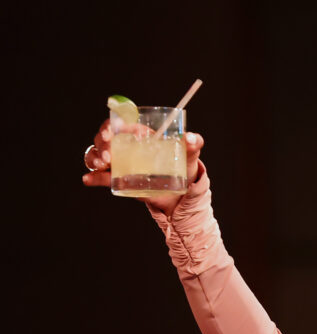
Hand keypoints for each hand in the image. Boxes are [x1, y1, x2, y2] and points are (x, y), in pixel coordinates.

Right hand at [81, 119, 205, 214]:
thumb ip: (194, 143)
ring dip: (94, 157)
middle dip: (101, 143)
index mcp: (138, 133)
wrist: (180, 192)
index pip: (119, 123)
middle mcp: (125, 145)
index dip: (111, 125)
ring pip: (97, 153)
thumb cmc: (182, 165)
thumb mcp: (189, 153)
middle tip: (109, 155)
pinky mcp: (117, 178)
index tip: (112, 133)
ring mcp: (119, 161)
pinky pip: (100, 176)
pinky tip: (88, 179)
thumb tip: (192, 138)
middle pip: (103, 137)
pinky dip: (93, 177)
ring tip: (102, 165)